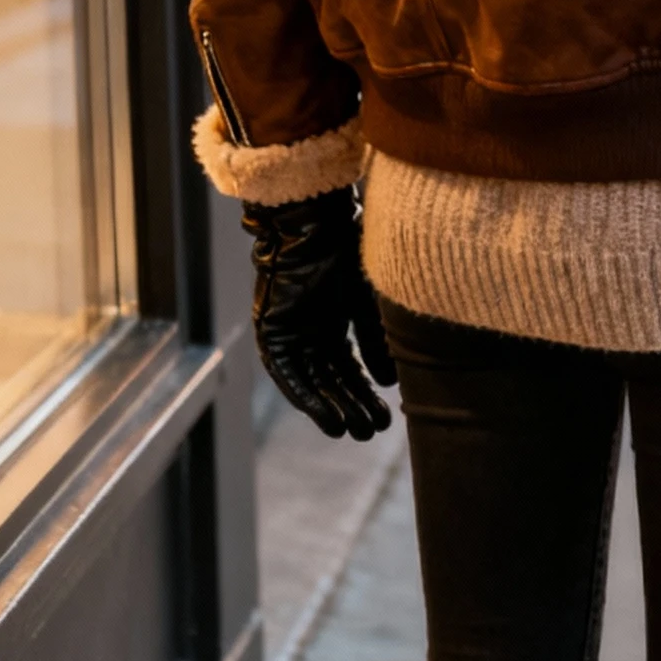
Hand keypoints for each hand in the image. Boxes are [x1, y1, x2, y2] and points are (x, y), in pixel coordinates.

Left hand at [243, 187, 395, 440]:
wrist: (316, 227)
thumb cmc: (346, 253)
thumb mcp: (369, 304)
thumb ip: (376, 342)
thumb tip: (388, 382)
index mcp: (333, 322)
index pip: (349, 369)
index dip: (366, 394)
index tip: (385, 417)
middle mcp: (310, 332)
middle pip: (331, 379)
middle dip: (351, 406)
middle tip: (370, 432)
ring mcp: (290, 333)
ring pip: (310, 380)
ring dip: (328, 407)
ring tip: (349, 432)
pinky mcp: (271, 333)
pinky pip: (285, 373)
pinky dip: (303, 396)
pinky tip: (324, 417)